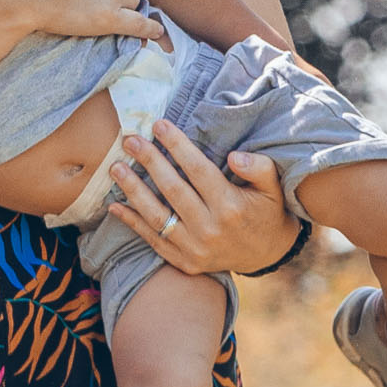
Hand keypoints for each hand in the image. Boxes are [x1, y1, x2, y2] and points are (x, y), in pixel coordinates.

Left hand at [95, 121, 298, 274]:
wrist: (265, 255)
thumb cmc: (266, 212)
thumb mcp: (273, 188)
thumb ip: (259, 167)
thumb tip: (234, 156)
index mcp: (231, 206)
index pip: (198, 170)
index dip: (177, 146)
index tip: (159, 125)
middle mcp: (211, 228)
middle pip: (172, 189)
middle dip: (149, 161)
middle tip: (130, 140)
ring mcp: (195, 248)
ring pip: (156, 215)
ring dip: (132, 190)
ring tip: (115, 167)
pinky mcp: (183, 261)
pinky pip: (152, 239)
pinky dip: (132, 222)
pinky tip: (114, 205)